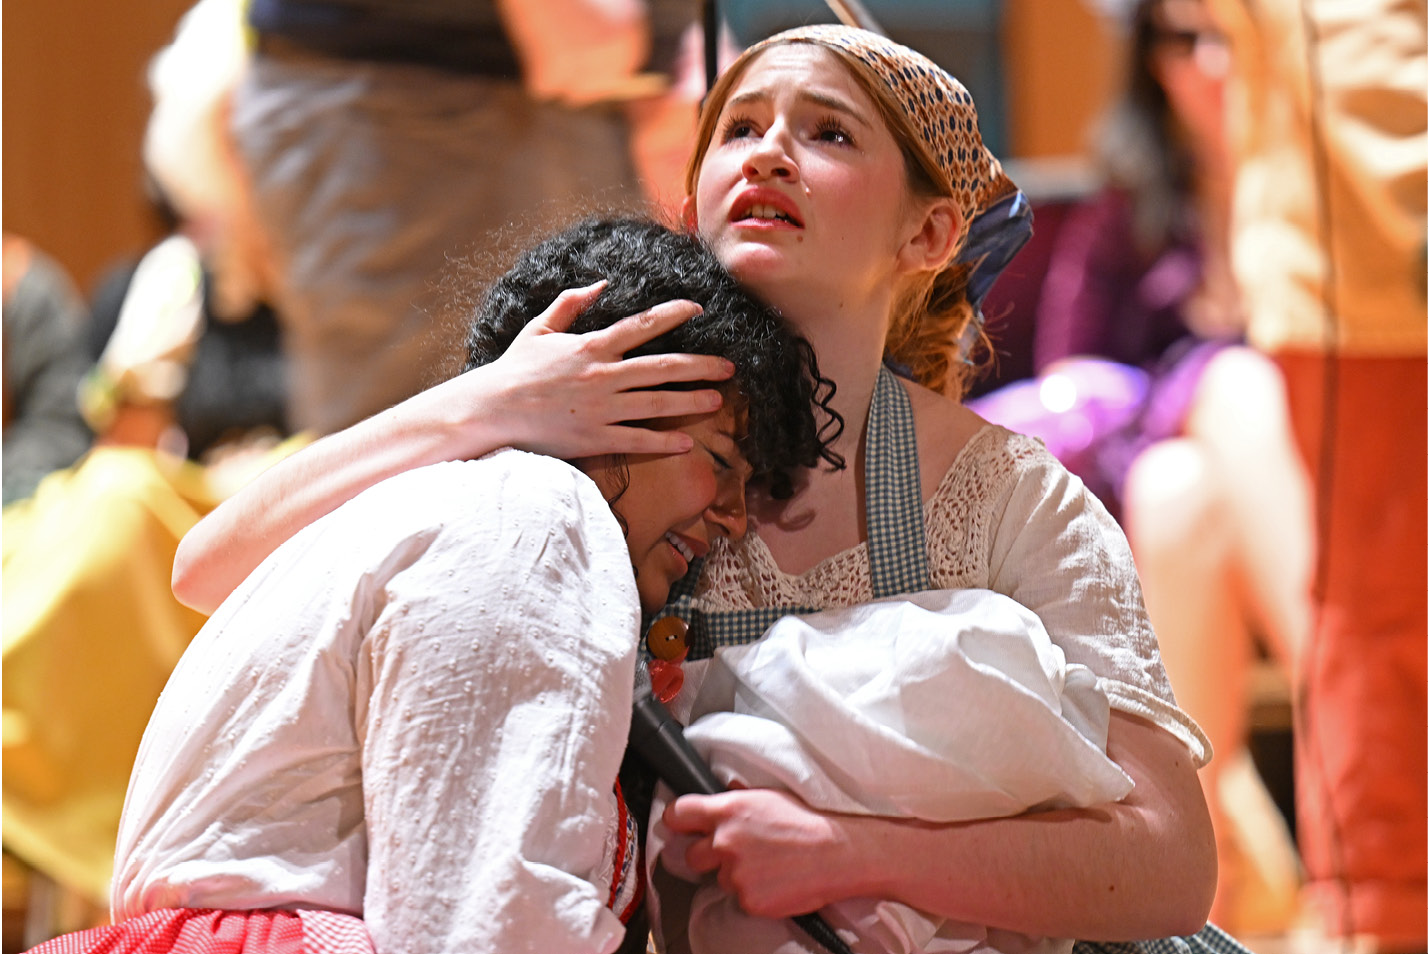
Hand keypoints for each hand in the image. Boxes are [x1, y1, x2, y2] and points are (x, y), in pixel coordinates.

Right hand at [483, 281, 735, 458]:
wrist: (491, 409)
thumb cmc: (514, 369)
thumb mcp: (540, 328)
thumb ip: (571, 303)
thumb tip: (600, 283)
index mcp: (591, 346)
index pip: (642, 325)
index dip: (674, 315)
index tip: (699, 309)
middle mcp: (602, 376)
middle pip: (662, 367)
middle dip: (700, 365)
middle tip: (729, 366)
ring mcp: (600, 409)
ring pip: (656, 404)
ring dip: (691, 401)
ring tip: (717, 400)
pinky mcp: (594, 438)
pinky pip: (636, 441)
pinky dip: (663, 442)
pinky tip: (687, 442)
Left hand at [662, 788, 858, 917]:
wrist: (837, 853)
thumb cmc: (809, 821)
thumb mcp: (770, 796)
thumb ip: (738, 799)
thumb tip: (723, 796)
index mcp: (729, 810)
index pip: (679, 813)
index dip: (677, 820)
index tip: (680, 826)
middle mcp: (726, 841)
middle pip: (692, 854)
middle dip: (708, 855)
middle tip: (735, 852)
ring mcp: (735, 873)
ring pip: (719, 878)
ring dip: (736, 874)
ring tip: (768, 865)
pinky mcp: (748, 900)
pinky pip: (741, 899)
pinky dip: (754, 893)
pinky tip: (776, 881)